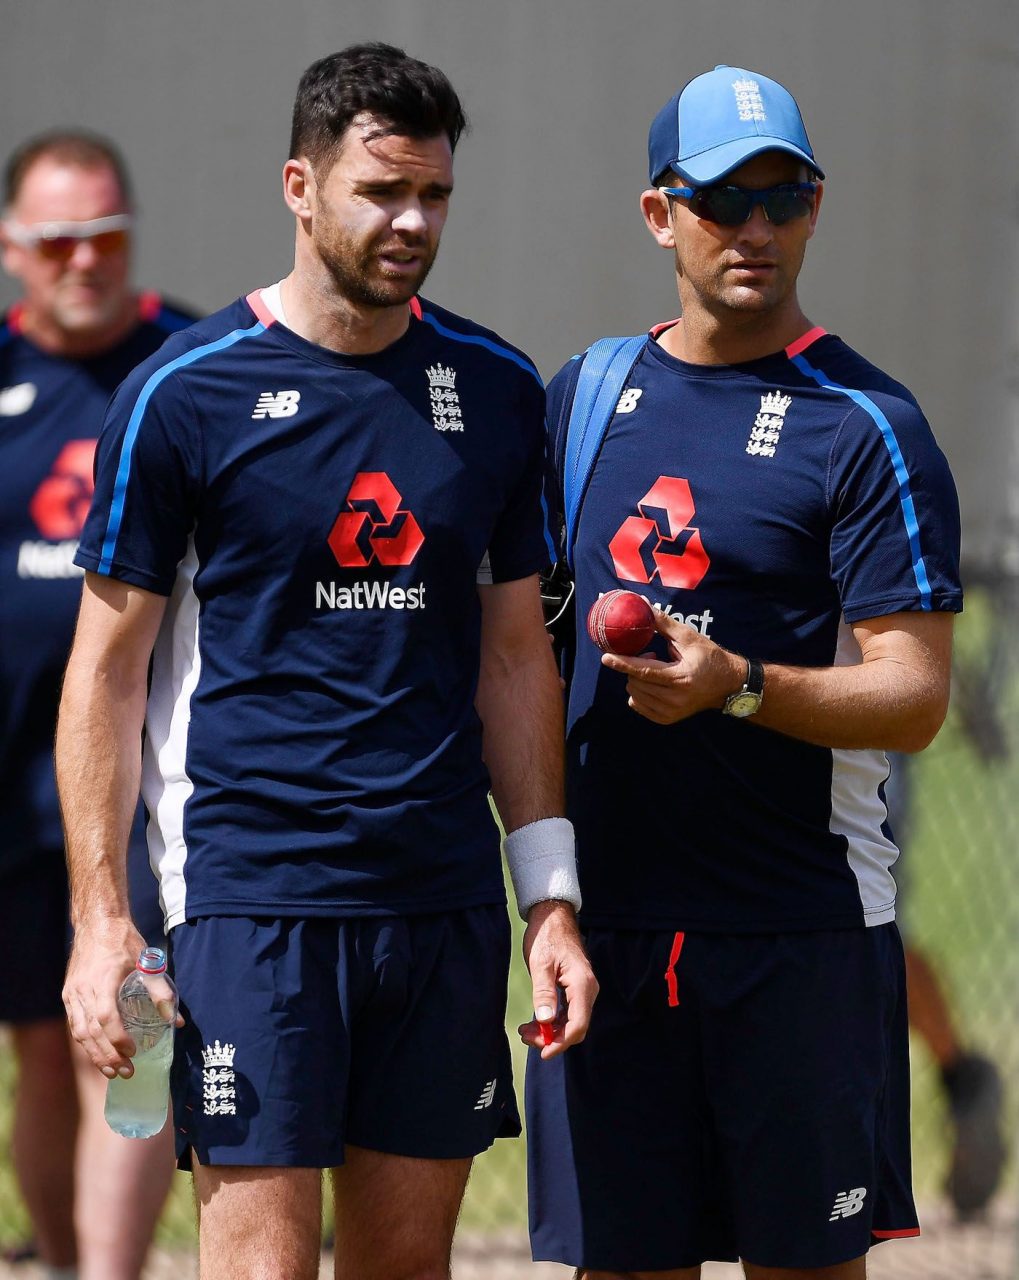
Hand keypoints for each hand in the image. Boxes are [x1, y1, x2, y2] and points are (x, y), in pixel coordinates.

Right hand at [62, 917, 177, 1078]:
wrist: (97, 923)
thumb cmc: (124, 941)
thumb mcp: (146, 961)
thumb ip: (160, 990)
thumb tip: (176, 1020)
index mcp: (103, 979)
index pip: (107, 1016)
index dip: (118, 1037)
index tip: (132, 1051)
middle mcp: (83, 989)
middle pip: (91, 1031)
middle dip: (108, 1055)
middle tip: (125, 1072)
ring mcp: (72, 993)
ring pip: (80, 1032)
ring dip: (95, 1055)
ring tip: (111, 1072)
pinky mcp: (68, 994)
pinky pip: (75, 1024)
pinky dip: (86, 1043)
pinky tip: (97, 1055)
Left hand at [517, 899, 597, 1057]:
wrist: (553, 917)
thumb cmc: (547, 937)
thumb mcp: (540, 964)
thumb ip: (544, 993)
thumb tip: (546, 1022)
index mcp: (582, 984)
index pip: (578, 1025)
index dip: (561, 1043)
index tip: (542, 1053)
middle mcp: (588, 990)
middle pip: (575, 1027)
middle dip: (552, 1038)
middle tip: (526, 1036)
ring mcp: (583, 990)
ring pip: (571, 1022)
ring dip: (550, 1031)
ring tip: (525, 1030)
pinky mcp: (575, 989)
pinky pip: (568, 1012)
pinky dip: (552, 1020)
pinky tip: (535, 1021)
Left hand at [600, 610, 744, 724]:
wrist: (728, 685)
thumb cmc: (709, 657)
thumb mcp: (689, 637)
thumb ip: (663, 623)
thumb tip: (643, 605)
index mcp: (680, 678)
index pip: (645, 671)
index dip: (623, 663)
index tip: (606, 657)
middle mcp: (674, 699)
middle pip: (636, 682)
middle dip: (635, 666)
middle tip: (651, 655)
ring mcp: (670, 712)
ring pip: (633, 694)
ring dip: (637, 679)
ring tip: (657, 670)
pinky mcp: (666, 719)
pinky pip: (637, 705)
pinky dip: (639, 693)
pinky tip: (655, 684)